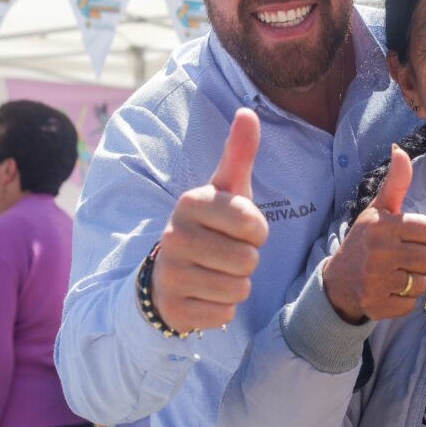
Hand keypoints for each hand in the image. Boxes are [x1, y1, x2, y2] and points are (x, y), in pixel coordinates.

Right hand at [151, 109, 267, 332]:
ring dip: (236, 285)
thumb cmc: (210, 225)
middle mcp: (173, 235)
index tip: (237, 229)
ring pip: (238, 289)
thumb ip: (239, 153)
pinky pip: (224, 314)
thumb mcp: (226, 189)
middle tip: (225, 253)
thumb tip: (247, 111)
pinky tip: (204, 293)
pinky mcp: (172, 308)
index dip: (256, 231)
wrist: (169, 273)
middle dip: (246, 260)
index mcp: (190, 202)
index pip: (254, 224)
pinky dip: (221, 309)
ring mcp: (170, 273)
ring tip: (215, 272)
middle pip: (248, 260)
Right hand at [323, 144, 425, 323]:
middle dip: (419, 260)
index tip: (404, 239)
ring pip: (422, 283)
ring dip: (412, 281)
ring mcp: (375, 279)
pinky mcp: (376, 304)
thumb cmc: (365, 241)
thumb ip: (395, 182)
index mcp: (382, 224)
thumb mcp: (378, 210)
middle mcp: (378, 250)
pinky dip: (403, 301)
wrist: (337, 281)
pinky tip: (387, 291)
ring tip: (394, 274)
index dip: (422, 237)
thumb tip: (400, 149)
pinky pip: (411, 305)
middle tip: (400, 259)